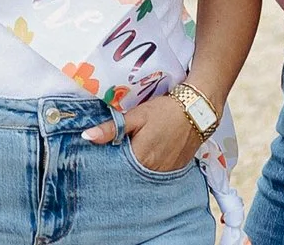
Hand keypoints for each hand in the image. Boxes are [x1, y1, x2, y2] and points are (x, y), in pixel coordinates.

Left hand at [85, 94, 199, 171]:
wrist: (197, 110)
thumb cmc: (164, 110)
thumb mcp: (136, 116)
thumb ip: (112, 129)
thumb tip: (86, 137)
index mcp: (140, 158)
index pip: (116, 166)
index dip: (108, 159)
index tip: (102, 151)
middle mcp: (152, 170)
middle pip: (129, 171)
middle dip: (121, 163)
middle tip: (117, 149)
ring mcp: (166, 172)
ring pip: (143, 173)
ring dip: (136, 165)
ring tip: (132, 151)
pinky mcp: (176, 169)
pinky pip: (157, 172)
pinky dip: (151, 165)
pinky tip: (148, 155)